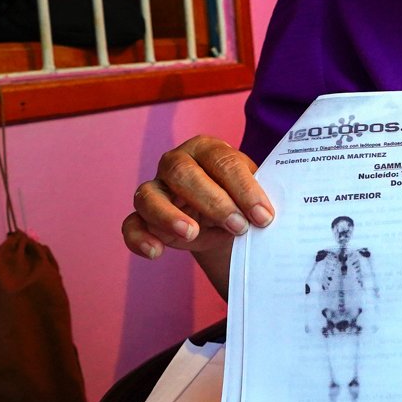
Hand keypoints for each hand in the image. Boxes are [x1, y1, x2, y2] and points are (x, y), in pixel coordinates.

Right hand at [122, 135, 273, 259]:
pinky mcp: (143, 216)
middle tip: (239, 226)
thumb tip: (269, 215)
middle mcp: (175, 163)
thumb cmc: (239, 199)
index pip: (222, 162)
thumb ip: (259, 199)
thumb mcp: (252, 194)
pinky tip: (156, 252)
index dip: (244, 189)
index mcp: (207, 149)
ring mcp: (155, 189)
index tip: (263, 216)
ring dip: (169, 215)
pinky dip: (140, 238)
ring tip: (192, 234)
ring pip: (148, 195)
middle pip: (183, 173)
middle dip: (213, 202)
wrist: (222, 220)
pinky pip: (132, 225)